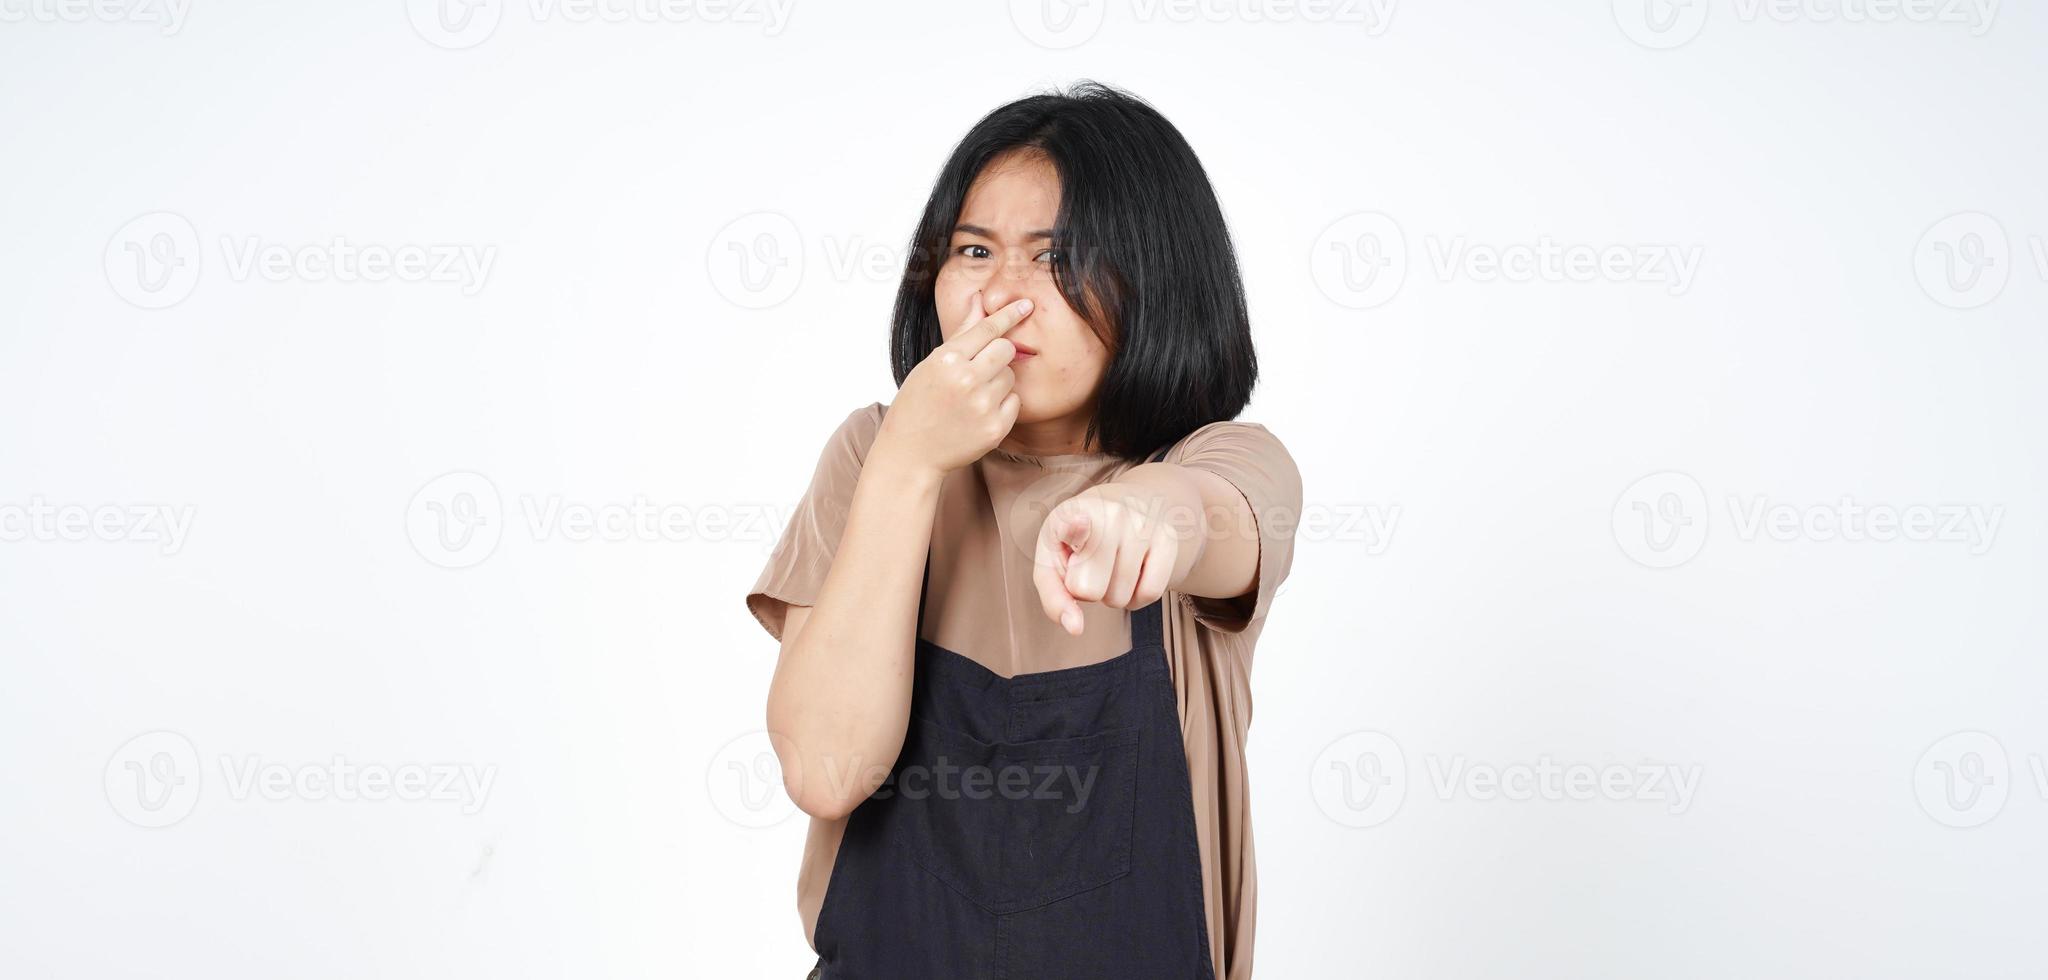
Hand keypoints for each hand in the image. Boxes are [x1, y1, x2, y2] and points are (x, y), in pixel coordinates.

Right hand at [873, 290, 1031, 475]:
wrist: (911, 453)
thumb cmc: (918, 404)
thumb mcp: (931, 364)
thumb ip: (961, 333)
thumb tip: (979, 300)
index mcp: (946, 360)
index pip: (987, 329)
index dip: (1008, 314)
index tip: (1025, 305)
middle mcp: (966, 380)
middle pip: (1006, 349)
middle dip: (999, 353)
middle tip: (982, 367)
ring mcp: (982, 406)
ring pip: (1010, 376)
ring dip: (998, 381)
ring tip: (973, 395)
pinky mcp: (995, 428)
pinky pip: (1015, 402)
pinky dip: (1002, 404)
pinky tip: (979, 413)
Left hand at [1032, 483, 1179, 635]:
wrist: (1124, 505)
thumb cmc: (1079, 541)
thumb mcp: (1052, 561)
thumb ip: (1054, 596)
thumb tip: (1075, 628)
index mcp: (1072, 512)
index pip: (1075, 524)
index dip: (1075, 528)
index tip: (1080, 522)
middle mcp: (1111, 513)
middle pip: (1090, 591)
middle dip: (1087, 589)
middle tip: (1090, 564)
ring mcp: (1143, 524)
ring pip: (1119, 598)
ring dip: (1111, 593)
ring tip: (1111, 563)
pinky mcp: (1168, 538)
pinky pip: (1150, 594)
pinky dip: (1136, 597)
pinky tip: (1131, 572)